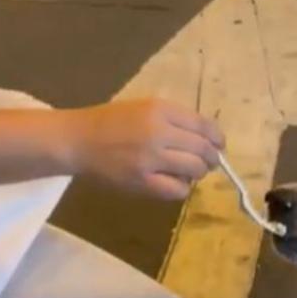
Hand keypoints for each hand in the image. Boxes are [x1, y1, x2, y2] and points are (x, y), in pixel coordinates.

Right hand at [68, 99, 224, 199]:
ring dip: (197, 172)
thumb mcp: (146, 108)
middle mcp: (158, 131)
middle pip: (203, 149)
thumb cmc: (112, 122)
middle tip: (209, 163)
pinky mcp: (142, 181)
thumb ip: (176, 120)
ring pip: (195, 169)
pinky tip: (174, 182)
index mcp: (160, 109)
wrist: (77, 140)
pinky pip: (178, 190)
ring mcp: (150, 158)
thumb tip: (209, 138)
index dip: (217, 138)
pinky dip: (182, 188)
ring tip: (188, 171)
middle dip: (211, 158)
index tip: (219, 145)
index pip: (204, 125)